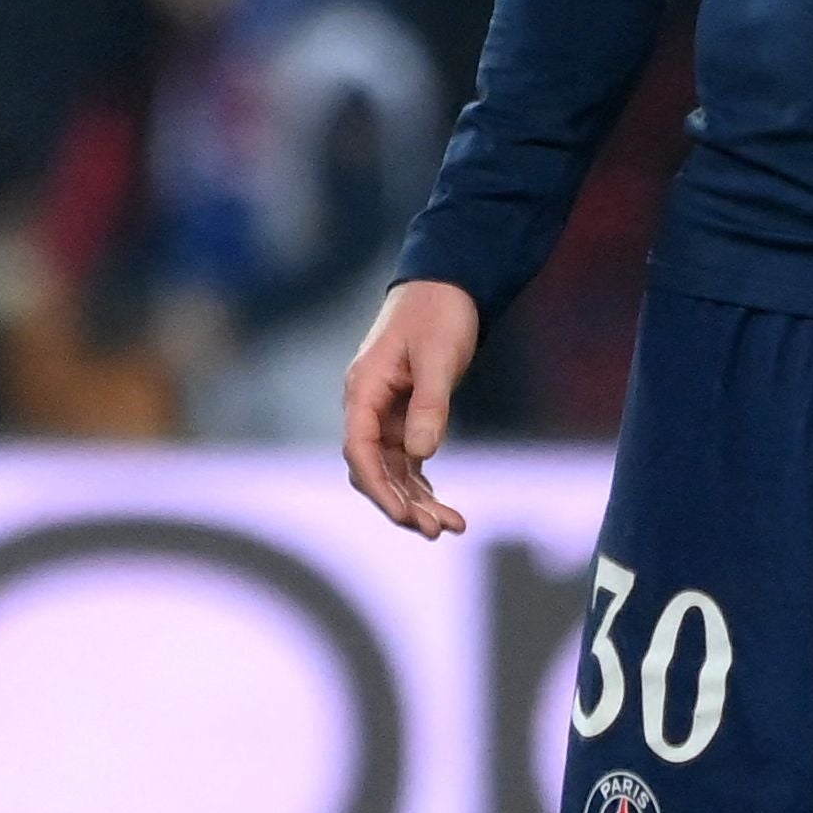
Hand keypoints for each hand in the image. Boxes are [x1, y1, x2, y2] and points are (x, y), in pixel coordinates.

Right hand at [343, 280, 478, 538]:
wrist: (448, 282)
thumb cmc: (439, 312)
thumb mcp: (439, 357)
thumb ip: (430, 405)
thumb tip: (422, 456)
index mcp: (364, 388)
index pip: (359, 449)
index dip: (378, 487)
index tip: (404, 516)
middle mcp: (367, 405)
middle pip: (373, 468)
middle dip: (400, 503)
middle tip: (437, 530)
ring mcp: (385, 413)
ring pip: (392, 471)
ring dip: (416, 501)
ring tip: (453, 527)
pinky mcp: (405, 416)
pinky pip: (408, 462)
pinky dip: (424, 486)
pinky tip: (447, 509)